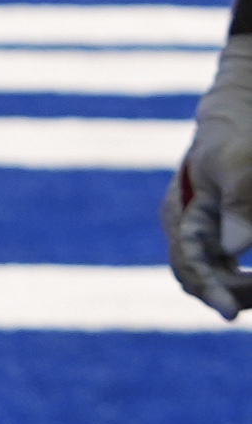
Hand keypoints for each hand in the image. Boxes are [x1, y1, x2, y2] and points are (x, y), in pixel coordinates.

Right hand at [165, 41, 251, 316]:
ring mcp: (201, 231)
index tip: (230, 313)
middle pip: (199, 278)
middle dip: (231, 293)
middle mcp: (185, 229)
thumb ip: (239, 206)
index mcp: (181, 214)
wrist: (240, 109)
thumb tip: (235, 251)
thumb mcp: (239, 164)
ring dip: (240, 288)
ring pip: (213, 276)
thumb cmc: (238, 132)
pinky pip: (225, 266)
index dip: (211, 291)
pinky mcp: (219, 232)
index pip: (189, 264)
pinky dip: (243, 278)